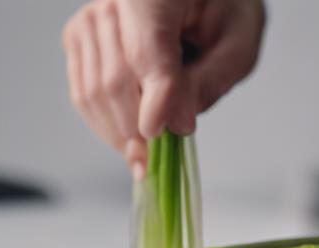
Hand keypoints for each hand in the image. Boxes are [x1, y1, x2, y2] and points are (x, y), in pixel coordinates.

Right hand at [62, 0, 265, 177]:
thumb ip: (211, 80)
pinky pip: (84, 94)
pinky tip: (133, 137)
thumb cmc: (225, 9)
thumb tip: (176, 123)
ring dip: (121, 133)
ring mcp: (89, 21)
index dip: (154, 98)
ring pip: (93, 92)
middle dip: (137, 128)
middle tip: (160, 160)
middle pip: (115, 78)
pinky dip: (107, 124)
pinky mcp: (80, 41)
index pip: (146, 49)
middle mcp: (111, 0)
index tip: (160, 135)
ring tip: (150, 154)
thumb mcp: (239, 43)